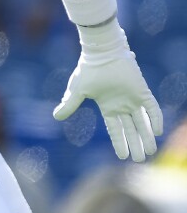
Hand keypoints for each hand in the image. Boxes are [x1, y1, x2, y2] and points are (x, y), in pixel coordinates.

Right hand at [53, 26, 162, 161]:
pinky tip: (156, 131)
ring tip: (150, 151)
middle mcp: (122, 105)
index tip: (123, 157)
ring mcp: (133, 99)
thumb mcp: (77, 90)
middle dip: (135, 144)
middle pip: (131, 129)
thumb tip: (56, 117)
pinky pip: (152, 108)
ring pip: (143, 122)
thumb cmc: (88, 70)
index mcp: (108, 107)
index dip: (119, 142)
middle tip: (140, 159)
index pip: (115, 129)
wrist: (102, 53)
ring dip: (146, 137)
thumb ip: (69, 104)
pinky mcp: (142, 91)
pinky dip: (155, 119)